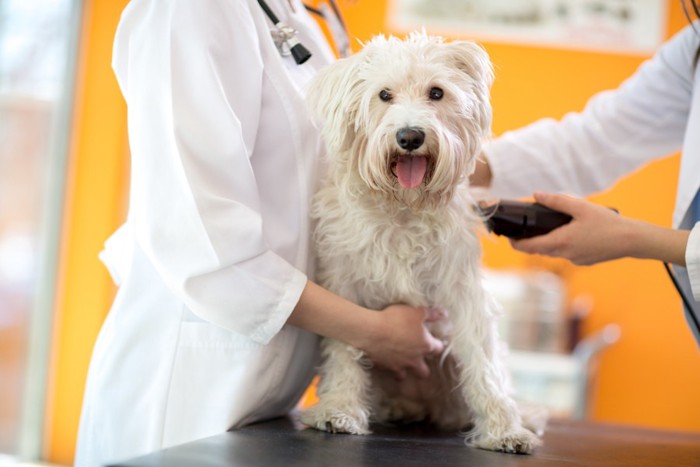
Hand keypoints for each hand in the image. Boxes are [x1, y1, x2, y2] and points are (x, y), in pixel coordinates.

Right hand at [360, 304, 444, 378]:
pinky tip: (387, 362)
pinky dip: (390, 368)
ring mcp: (400, 365)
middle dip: (423, 367)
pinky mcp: (386, 367)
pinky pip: (390, 372)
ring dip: (405, 371)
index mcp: (425, 345)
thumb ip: (432, 314)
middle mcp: (415, 359)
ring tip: (402, 363)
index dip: (438, 345)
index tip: (435, 342)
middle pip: (424, 371)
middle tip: (418, 358)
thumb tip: (444, 314)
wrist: (372, 331)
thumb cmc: (396, 319)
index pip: (438, 349)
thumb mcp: (416, 312)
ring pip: (406, 376)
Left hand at [510, 192, 632, 264]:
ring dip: (547, 242)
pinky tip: (572, 233)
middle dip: (530, 241)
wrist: (632, 240)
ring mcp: (575, 260)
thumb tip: (536, 194)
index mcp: (561, 242)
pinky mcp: (584, 261)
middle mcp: (565, 254)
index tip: (509, 238)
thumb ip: (556, 201)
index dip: (516, 243)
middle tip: (524, 230)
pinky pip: (567, 254)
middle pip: (539, 250)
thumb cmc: (608, 223)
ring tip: (548, 228)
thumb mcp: (581, 207)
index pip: (529, 247)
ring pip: (554, 252)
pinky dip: (563, 245)